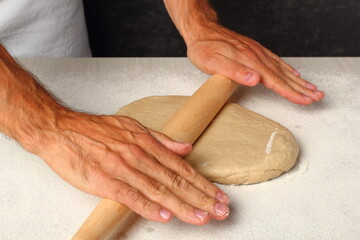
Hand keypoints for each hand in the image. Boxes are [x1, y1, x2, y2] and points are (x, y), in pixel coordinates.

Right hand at [0, 43, 228, 224]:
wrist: (61, 129)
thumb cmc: (95, 130)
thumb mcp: (131, 126)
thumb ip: (160, 139)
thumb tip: (185, 148)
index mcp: (146, 143)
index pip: (181, 167)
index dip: (202, 183)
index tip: (218, 195)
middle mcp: (139, 155)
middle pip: (176, 180)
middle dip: (201, 197)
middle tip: (221, 211)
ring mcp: (122, 168)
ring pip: (159, 190)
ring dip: (183, 205)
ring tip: (203, 217)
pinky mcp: (104, 181)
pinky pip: (131, 196)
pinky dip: (149, 206)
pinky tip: (166, 216)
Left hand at [187, 24, 324, 104]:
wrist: (202, 30)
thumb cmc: (205, 48)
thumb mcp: (213, 63)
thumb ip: (235, 72)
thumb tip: (256, 80)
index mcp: (250, 62)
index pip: (275, 81)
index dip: (291, 92)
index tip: (306, 100)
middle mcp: (257, 57)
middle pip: (284, 75)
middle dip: (302, 88)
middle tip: (318, 96)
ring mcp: (257, 52)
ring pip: (283, 68)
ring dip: (299, 80)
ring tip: (312, 87)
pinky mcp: (254, 50)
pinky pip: (276, 61)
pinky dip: (287, 69)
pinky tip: (293, 73)